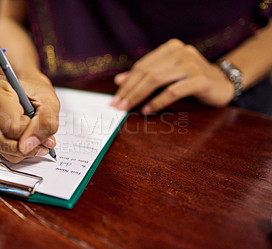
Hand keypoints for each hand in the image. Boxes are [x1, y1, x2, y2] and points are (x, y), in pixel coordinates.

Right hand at [0, 74, 59, 162]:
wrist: (31, 89)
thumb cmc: (36, 91)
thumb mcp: (50, 102)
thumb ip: (45, 123)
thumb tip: (27, 146)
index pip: (9, 124)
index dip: (29, 130)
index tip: (39, 125)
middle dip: (20, 146)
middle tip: (38, 143)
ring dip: (20, 151)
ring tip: (36, 142)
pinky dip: (16, 152)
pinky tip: (27, 142)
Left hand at [111, 39, 234, 113]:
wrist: (223, 83)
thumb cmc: (190, 80)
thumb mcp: (166, 75)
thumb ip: (145, 76)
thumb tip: (118, 81)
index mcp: (170, 48)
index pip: (142, 66)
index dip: (126, 83)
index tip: (115, 98)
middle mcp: (180, 52)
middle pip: (147, 72)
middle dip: (129, 91)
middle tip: (118, 106)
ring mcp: (191, 64)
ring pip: (157, 80)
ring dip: (139, 96)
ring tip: (128, 109)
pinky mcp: (200, 79)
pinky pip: (173, 91)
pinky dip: (158, 101)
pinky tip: (148, 110)